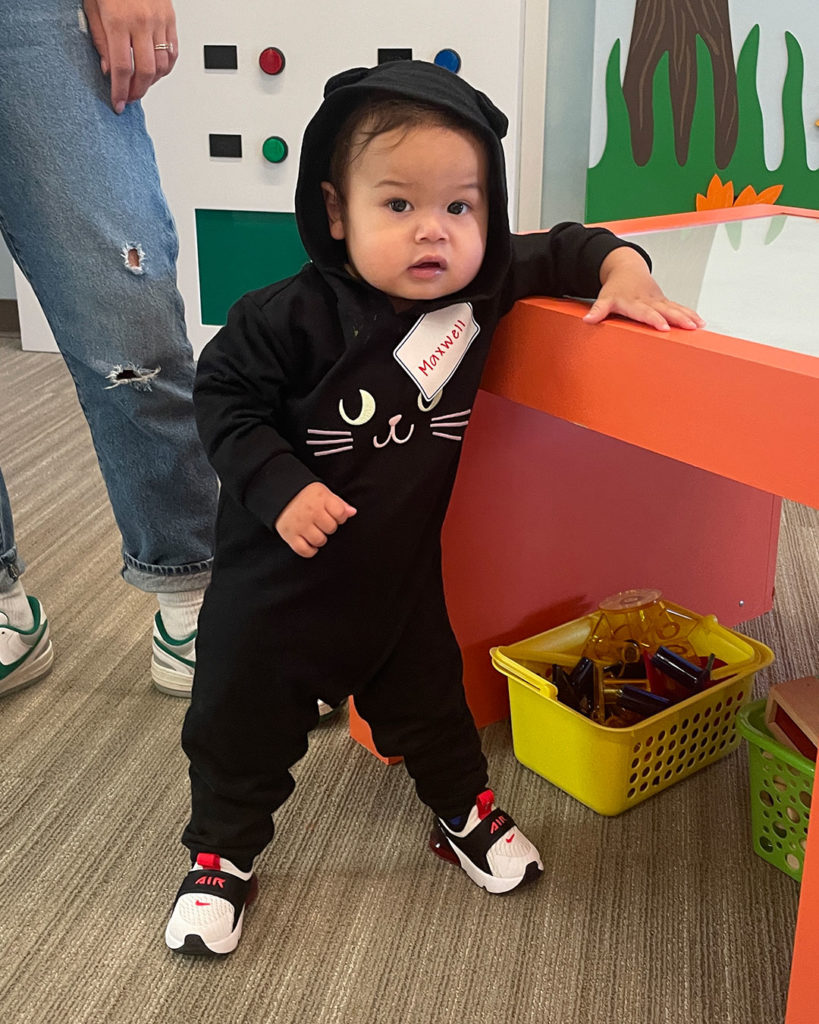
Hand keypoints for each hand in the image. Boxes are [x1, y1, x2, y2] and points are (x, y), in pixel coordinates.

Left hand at [84, 0, 178, 112]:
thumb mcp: (92, 6)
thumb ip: (100, 39)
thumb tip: (107, 68)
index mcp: (119, 21)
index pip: (121, 68)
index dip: (120, 90)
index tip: (118, 103)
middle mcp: (142, 22)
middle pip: (145, 72)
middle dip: (137, 91)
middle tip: (130, 98)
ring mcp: (159, 21)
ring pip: (162, 65)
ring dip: (151, 81)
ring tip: (141, 85)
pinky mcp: (170, 19)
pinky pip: (173, 52)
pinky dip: (166, 67)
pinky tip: (156, 71)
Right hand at [275, 482, 356, 557]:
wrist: (279, 494)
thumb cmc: (305, 495)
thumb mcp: (323, 492)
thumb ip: (339, 503)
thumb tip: (352, 512)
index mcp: (320, 499)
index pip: (341, 514)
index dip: (340, 517)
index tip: (334, 516)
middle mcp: (310, 512)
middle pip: (331, 528)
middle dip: (329, 527)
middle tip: (322, 523)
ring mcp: (300, 525)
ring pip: (320, 540)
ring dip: (320, 539)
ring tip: (315, 531)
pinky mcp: (289, 535)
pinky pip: (304, 550)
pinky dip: (310, 550)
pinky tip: (310, 543)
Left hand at [584, 246, 704, 331]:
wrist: (626, 268)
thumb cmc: (615, 288)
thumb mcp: (604, 299)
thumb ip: (598, 311)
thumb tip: (588, 320)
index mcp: (634, 302)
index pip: (646, 313)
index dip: (655, 319)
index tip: (664, 327)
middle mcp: (649, 301)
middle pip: (666, 310)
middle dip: (678, 318)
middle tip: (690, 326)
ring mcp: (658, 300)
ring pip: (675, 308)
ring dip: (688, 316)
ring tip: (698, 326)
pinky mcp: (664, 301)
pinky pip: (679, 307)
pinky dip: (690, 314)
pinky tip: (700, 322)